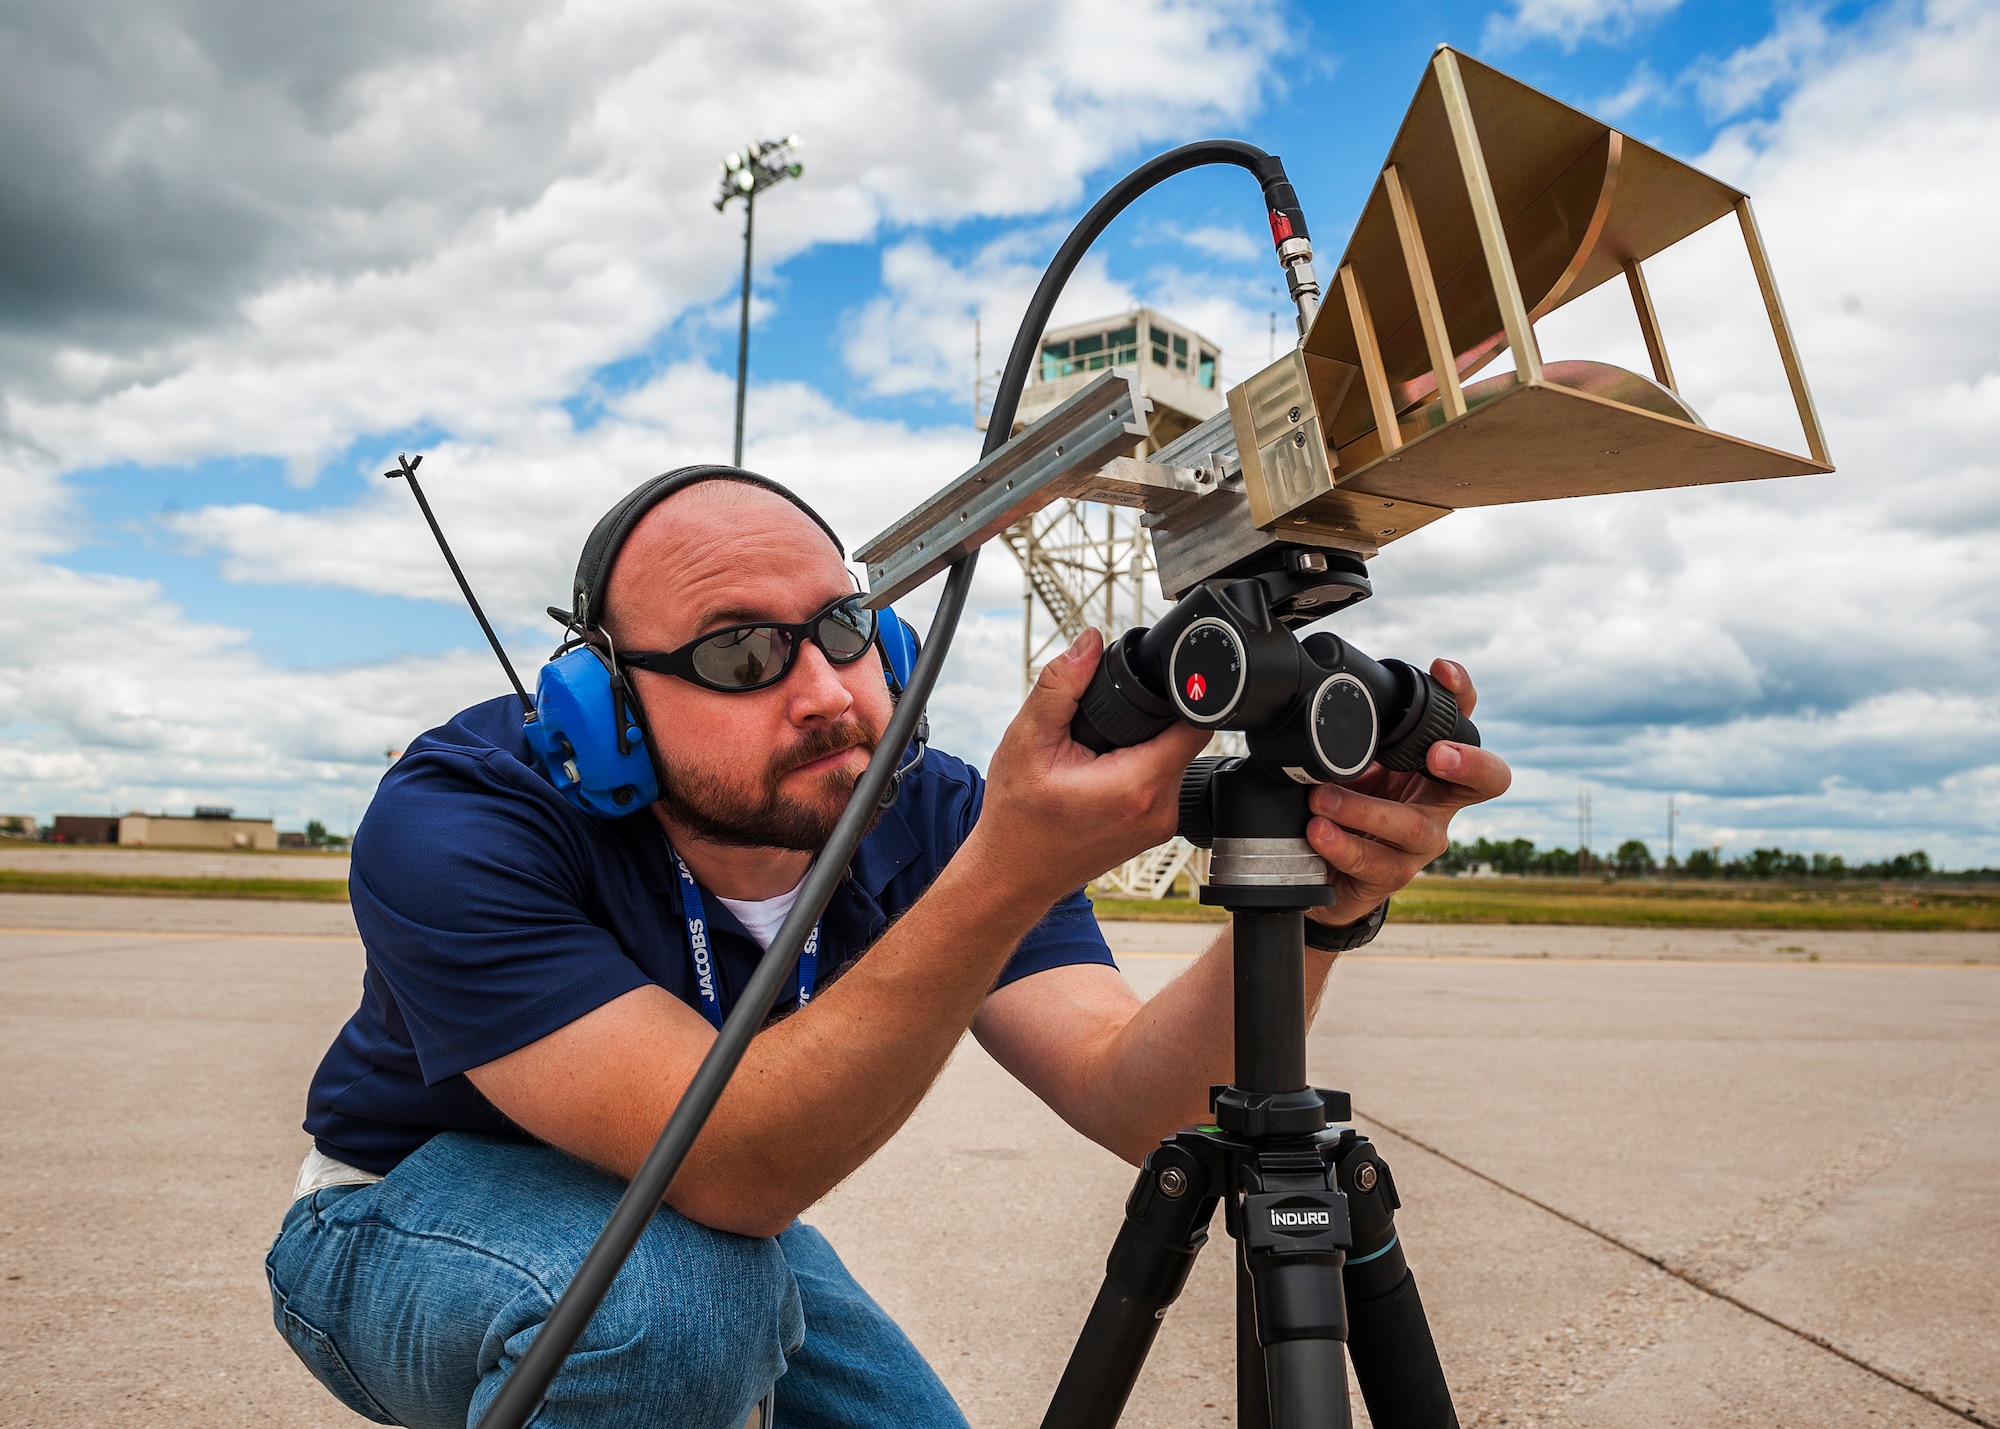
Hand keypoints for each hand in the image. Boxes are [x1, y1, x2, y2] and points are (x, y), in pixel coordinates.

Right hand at [973, 627, 1210, 900]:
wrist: (1011, 875)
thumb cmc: (1016, 819)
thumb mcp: (1028, 742)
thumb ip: (1060, 686)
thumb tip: (1088, 643)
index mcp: (1138, 785)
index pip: (1196, 722)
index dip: (1183, 693)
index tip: (1157, 681)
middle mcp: (1160, 809)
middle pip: (1186, 738)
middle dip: (1156, 716)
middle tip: (1112, 716)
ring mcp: (1160, 825)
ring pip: (1175, 759)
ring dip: (1148, 742)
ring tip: (1103, 745)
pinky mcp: (1154, 831)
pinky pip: (1163, 782)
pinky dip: (1142, 766)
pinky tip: (1105, 768)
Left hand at [1304, 659, 1510, 927]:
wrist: (1321, 865)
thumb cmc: (1347, 802)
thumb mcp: (1349, 760)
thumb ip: (1349, 734)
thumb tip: (1322, 698)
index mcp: (1434, 765)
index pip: (1462, 721)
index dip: (1462, 694)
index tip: (1441, 671)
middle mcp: (1439, 803)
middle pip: (1484, 781)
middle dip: (1466, 764)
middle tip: (1436, 755)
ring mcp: (1420, 844)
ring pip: (1412, 827)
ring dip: (1364, 809)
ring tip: (1321, 798)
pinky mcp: (1391, 876)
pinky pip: (1372, 862)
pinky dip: (1341, 844)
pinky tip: (1318, 831)